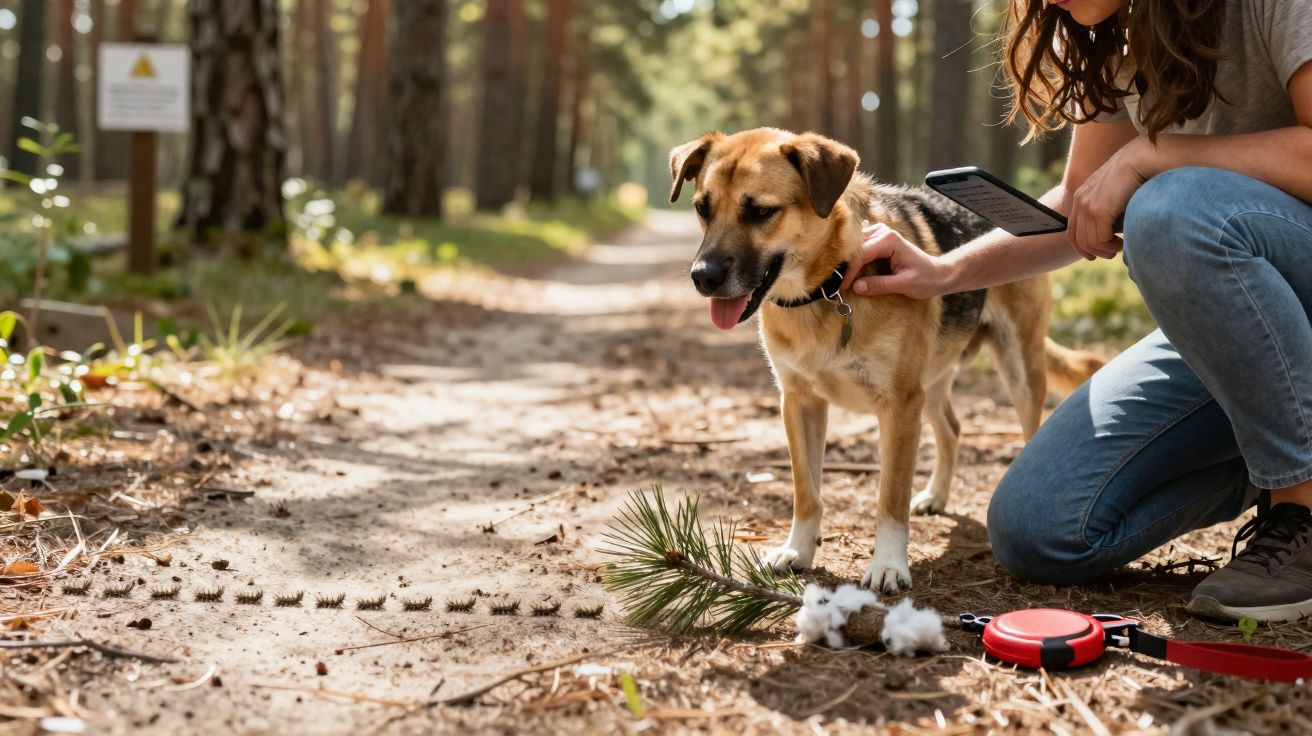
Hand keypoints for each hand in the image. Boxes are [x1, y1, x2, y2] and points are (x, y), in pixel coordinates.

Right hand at [842, 223, 954, 298]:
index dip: (850, 272)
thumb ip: (880, 285)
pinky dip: (854, 259)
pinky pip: (861, 247)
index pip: (861, 254)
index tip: (841, 287)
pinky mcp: (880, 240)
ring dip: (848, 261)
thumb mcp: (903, 285)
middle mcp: (884, 232)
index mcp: (889, 240)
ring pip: (855, 246)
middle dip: (845, 265)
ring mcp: (881, 234)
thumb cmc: (925, 279)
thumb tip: (856, 287)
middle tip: (835, 283)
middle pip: (856, 248)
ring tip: (840, 278)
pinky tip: (849, 271)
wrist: (938, 274)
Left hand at [1068, 136, 1150, 259]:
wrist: (1143, 158)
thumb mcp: (1117, 196)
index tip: (1095, 256)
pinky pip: (1100, 239)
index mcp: (1081, 197)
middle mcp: (1080, 201)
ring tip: (1122, 246)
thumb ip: (1109, 214)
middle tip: (1113, 254)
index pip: (1072, 231)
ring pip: (1090, 242)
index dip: (1082, 247)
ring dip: (1107, 249)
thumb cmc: (1138, 176)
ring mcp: (1087, 205)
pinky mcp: (1098, 210)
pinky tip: (1124, 242)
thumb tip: (1111, 237)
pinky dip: (1112, 245)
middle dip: (1096, 252)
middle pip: (1079, 240)